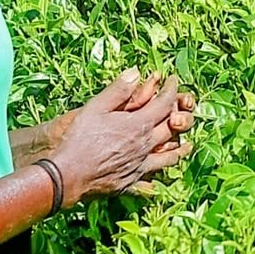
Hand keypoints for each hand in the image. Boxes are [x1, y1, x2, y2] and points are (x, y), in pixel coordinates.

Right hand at [47, 69, 191, 201]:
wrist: (68, 174)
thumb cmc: (79, 139)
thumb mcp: (96, 107)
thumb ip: (118, 90)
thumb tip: (136, 72)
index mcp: (138, 125)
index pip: (164, 104)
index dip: (171, 90)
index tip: (173, 81)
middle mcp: (144, 146)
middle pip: (171, 129)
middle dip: (179, 114)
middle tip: (182, 106)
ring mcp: (139, 166)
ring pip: (168, 156)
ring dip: (180, 149)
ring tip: (186, 144)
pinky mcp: (131, 182)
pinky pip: (152, 178)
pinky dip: (160, 175)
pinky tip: (161, 178)